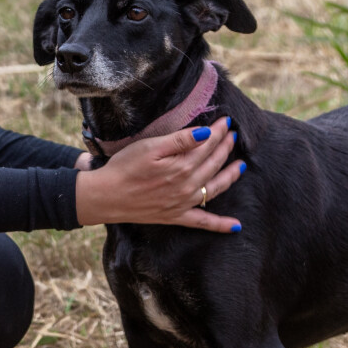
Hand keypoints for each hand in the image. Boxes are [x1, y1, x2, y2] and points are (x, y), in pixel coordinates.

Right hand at [74, 116, 243, 232]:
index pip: (207, 145)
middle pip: (213, 164)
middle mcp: (187, 186)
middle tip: (233, 135)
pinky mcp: (176, 216)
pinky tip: (236, 227)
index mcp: (181, 166)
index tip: (226, 121)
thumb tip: (206, 134)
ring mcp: (184, 203)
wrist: (106, 196)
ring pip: (215, 188)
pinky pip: (203, 222)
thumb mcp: (150, 147)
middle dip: (225, 148)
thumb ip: (180, 141)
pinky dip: (220, 225)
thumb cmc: (124, 168)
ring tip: (241, 166)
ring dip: (231, 176)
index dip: (218, 132)